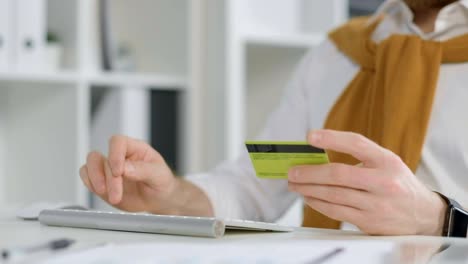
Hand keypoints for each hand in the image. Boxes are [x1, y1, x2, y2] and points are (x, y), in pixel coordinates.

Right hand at [79, 135, 177, 213]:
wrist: (158, 199)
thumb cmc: (161, 182)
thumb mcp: (159, 175)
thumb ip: (143, 170)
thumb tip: (125, 168)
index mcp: (135, 148)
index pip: (118, 142)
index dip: (114, 154)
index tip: (119, 172)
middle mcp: (119, 156)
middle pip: (100, 157)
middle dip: (107, 178)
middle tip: (117, 193)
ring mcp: (109, 169)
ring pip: (90, 165)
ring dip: (96, 181)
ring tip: (110, 195)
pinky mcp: (102, 182)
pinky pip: (87, 178)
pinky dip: (90, 185)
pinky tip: (103, 194)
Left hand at [288, 130, 446, 235]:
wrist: (423, 216)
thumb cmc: (397, 184)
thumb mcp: (387, 163)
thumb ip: (359, 158)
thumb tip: (318, 158)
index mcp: (387, 161)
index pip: (356, 144)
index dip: (332, 138)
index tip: (310, 136)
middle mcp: (383, 181)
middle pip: (338, 174)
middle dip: (310, 172)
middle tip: (293, 171)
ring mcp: (376, 204)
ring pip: (333, 195)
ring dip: (309, 189)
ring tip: (295, 184)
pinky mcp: (369, 221)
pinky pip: (336, 211)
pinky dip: (318, 203)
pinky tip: (308, 197)